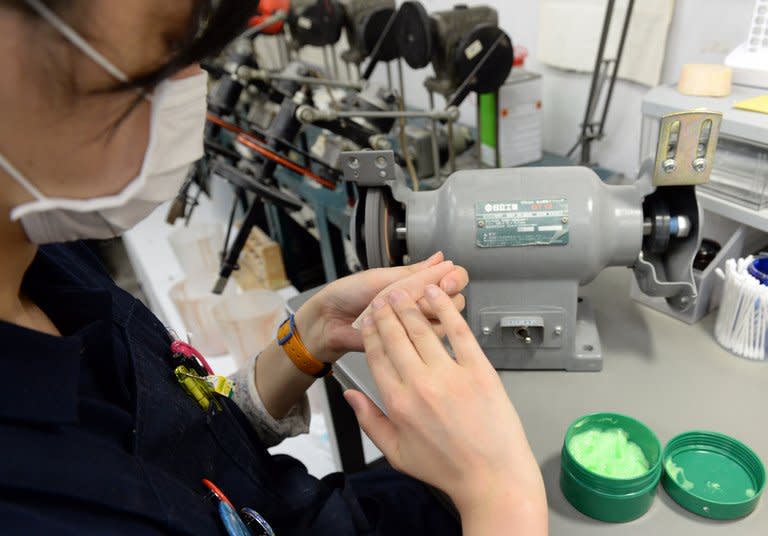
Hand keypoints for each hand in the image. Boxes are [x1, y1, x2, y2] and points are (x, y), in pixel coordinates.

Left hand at [294, 251, 467, 362]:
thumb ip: (417, 272)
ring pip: (443, 323)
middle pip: (455, 303)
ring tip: (401, 311)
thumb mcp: (385, 277)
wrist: (329, 318)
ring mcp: (415, 326)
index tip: (447, 280)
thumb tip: (442, 259)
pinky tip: (396, 325)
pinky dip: (413, 331)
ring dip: (425, 315)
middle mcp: (421, 304)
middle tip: (422, 298)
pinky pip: (424, 342)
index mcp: (417, 283)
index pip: (452, 279)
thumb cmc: (350, 293)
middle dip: (443, 299)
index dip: (456, 279)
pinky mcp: (408, 345)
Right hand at [345, 285, 546, 533]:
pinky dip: (445, 309)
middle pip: (396, 337)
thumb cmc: (447, 468)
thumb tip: (349, 394)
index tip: (367, 321)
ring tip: (401, 292)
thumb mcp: (396, 452)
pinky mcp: (479, 370)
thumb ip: (369, 421)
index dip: (370, 333)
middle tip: (382, 299)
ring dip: (408, 306)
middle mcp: (420, 385)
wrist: (493, 478)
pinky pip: (458, 331)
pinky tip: (434, 294)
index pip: (377, 356)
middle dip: (385, 313)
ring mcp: (451, 375)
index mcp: (398, 403)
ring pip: (422, 329)